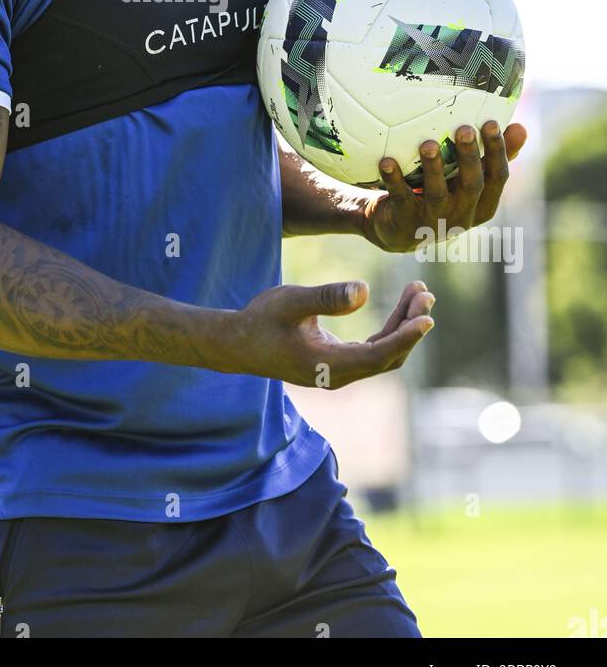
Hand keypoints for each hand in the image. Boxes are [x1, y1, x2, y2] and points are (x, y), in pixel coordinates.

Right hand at [230, 278, 434, 387]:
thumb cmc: (262, 319)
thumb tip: (365, 290)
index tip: (428, 317)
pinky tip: (400, 309)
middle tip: (426, 294)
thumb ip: (327, 297)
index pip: (378, 356)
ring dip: (403, 326)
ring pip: (383, 354)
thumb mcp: (291, 301)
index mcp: (327, 365)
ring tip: (418, 293)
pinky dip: (389, 330)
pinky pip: (373, 350)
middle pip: (387, 357)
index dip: (405, 338)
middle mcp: (338, 375)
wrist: (238, 343)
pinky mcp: (337, 363)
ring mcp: (338, 372)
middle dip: (410, 326)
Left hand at [361, 120, 526, 253]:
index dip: (497, 151)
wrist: (398, 231)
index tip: (492, 122)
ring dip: (433, 168)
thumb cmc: (439, 195)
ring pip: (437, 194)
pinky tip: (387, 161)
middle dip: (469, 157)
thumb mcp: (466, 180)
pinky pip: (401, 198)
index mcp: (483, 204)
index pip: (498, 177)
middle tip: (464, 129)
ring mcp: (434, 222)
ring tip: (428, 144)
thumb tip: (521, 127)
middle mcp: (462, 216)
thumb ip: (491, 156)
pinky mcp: (406, 222)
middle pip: (472, 185)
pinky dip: (394, 179)